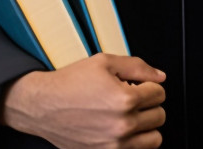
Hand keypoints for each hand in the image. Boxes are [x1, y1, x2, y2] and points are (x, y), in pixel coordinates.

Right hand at [0, 53, 166, 148]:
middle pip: (159, 115)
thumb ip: (137, 66)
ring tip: (132, 116)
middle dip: (149, 104)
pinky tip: (124, 129)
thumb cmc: (69, 84)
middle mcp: (122, 125)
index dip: (150, 85)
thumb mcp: (103, 62)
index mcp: (124, 99)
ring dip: (147, 125)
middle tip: (134, 98)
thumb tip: (159, 76)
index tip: (140, 85)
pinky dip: (136, 141)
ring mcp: (115, 144)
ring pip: (155, 138)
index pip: (159, 93)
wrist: (43, 106)